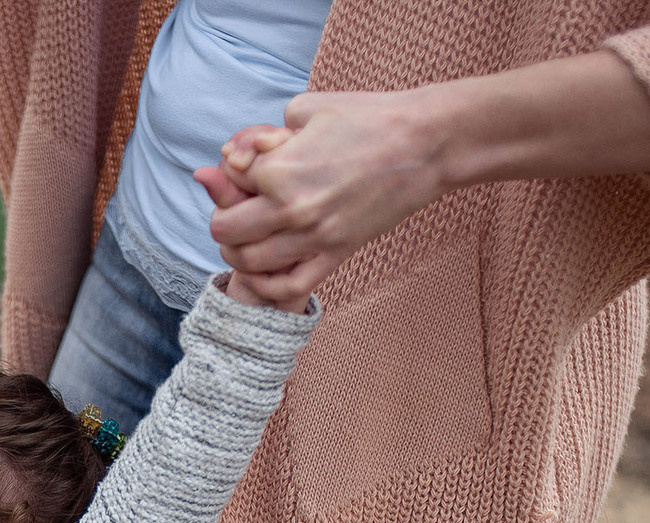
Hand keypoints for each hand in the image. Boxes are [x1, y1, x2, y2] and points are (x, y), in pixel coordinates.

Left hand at [204, 89, 447, 301]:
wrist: (425, 144)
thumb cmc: (369, 118)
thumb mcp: (308, 108)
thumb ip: (264, 133)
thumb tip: (236, 154)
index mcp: (279, 169)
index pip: (228, 179)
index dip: (232, 170)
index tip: (248, 163)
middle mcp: (291, 208)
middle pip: (225, 230)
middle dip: (224, 216)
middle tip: (236, 208)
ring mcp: (314, 236)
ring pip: (249, 262)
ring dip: (238, 251)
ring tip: (246, 237)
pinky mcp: (337, 253)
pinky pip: (288, 287)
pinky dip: (267, 284)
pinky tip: (265, 269)